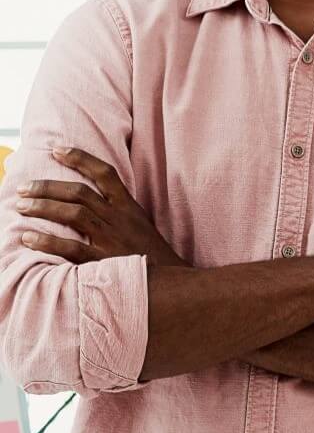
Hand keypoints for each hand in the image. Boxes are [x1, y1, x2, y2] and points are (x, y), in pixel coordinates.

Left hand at [15, 148, 186, 266]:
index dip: (81, 159)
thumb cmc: (152, 255)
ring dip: (43, 208)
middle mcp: (120, 219)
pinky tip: (28, 238)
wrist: (173, 282)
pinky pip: (72, 248)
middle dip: (48, 187)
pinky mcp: (105, 262)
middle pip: (80, 193)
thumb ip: (117, 213)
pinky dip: (47, 241)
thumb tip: (85, 203)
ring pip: (74, 214)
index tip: (57, 150)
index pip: (105, 174)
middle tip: (24, 187)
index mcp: (129, 208)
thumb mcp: (139, 226)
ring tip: (20, 206)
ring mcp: (112, 240)